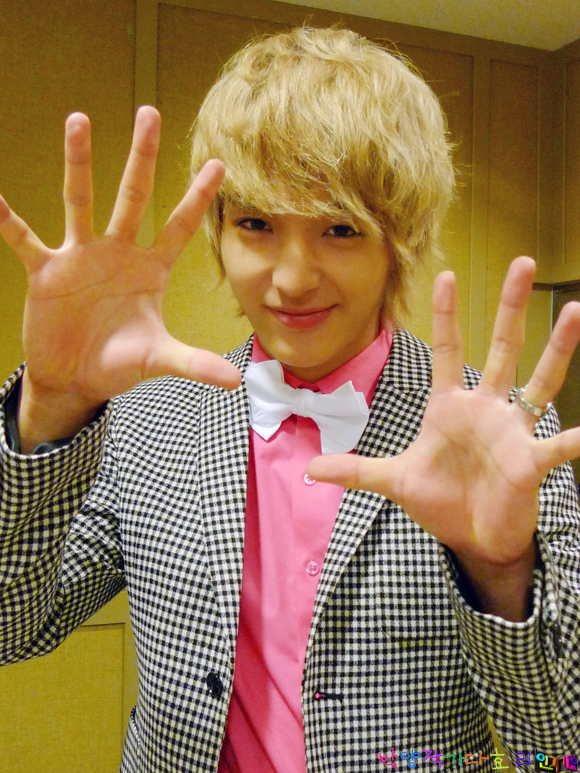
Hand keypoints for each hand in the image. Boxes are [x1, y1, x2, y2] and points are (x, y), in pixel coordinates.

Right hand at [0, 107, 239, 446]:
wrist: (76, 378)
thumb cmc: (120, 363)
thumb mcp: (158, 360)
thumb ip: (194, 363)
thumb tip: (234, 381)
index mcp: (150, 270)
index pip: (179, 227)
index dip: (197, 197)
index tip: (219, 163)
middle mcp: (117, 253)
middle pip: (132, 196)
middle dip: (142, 157)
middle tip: (150, 112)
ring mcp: (80, 257)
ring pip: (80, 201)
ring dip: (78, 163)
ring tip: (79, 119)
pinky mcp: (46, 272)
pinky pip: (24, 239)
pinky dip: (8, 220)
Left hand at [308, 257, 579, 616]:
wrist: (471, 538)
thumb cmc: (439, 501)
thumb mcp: (393, 480)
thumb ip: (356, 470)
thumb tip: (310, 469)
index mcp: (450, 407)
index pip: (448, 350)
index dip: (446, 315)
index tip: (445, 275)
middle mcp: (485, 409)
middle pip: (500, 348)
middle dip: (509, 307)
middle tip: (523, 261)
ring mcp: (511, 431)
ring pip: (538, 381)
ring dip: (556, 348)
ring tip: (574, 310)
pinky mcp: (529, 462)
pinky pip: (557, 444)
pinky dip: (574, 436)